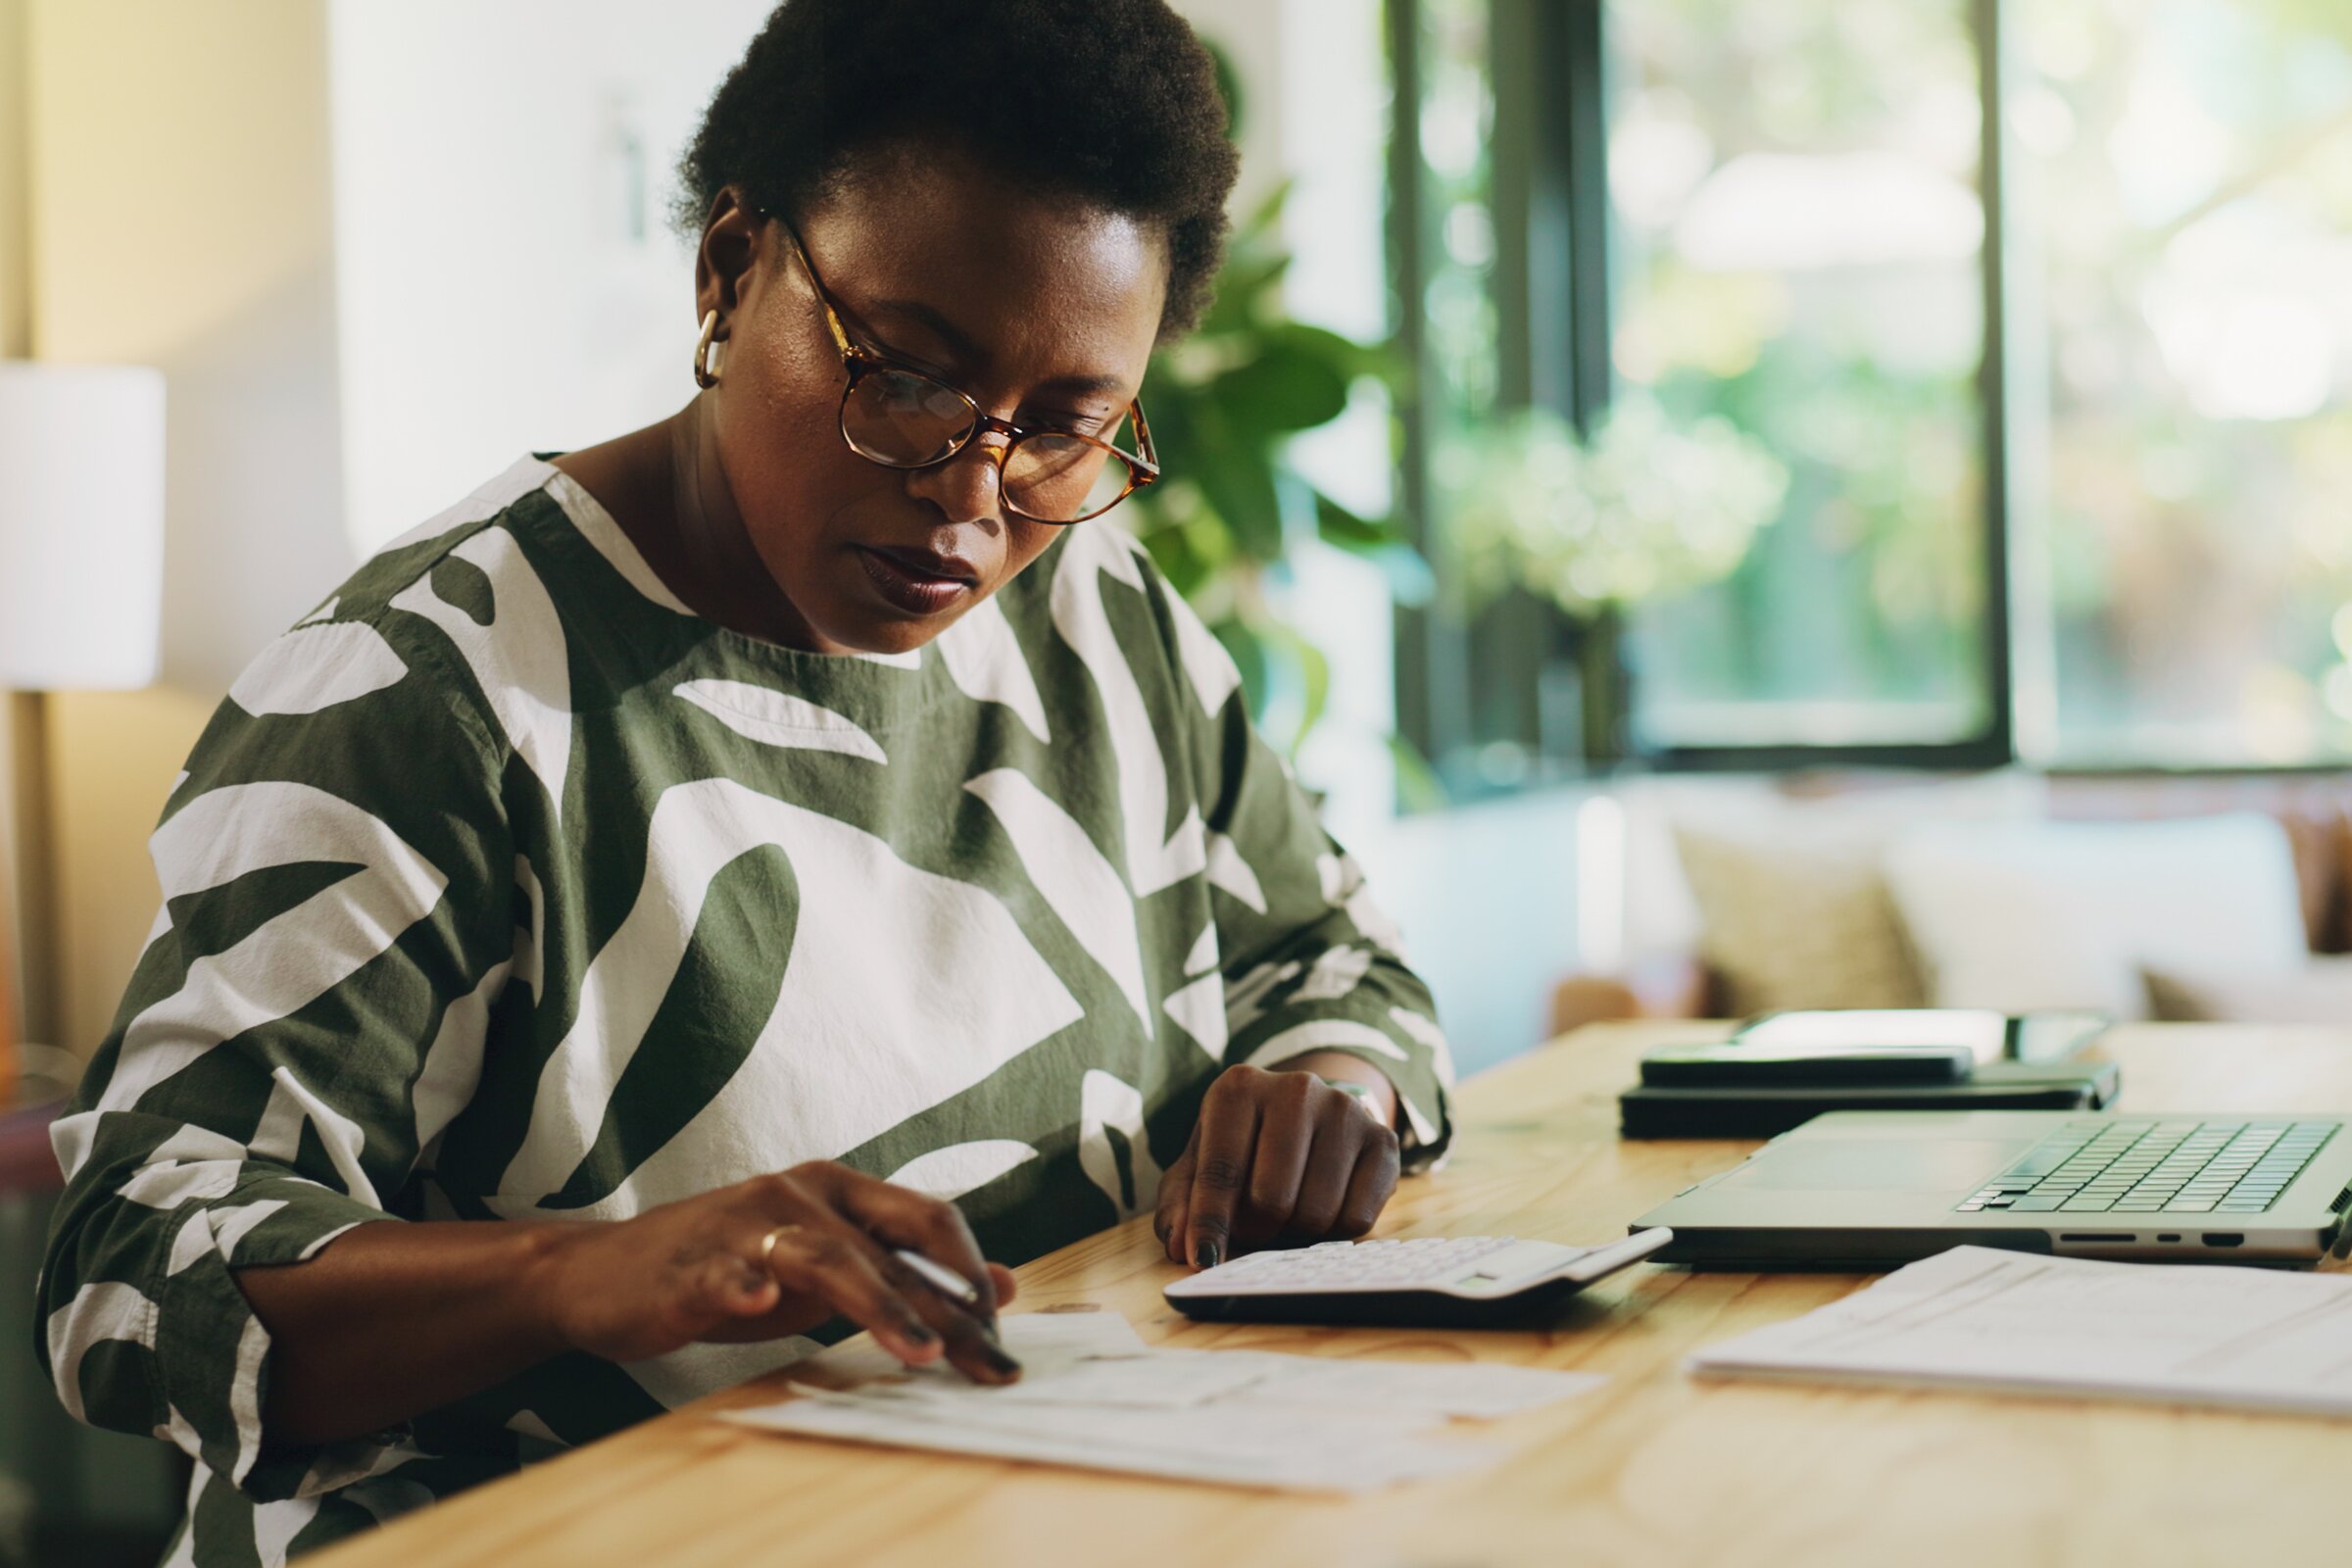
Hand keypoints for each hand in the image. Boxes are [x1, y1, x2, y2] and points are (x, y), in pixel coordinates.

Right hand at [536, 1162, 1020, 1382]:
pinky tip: (757, 1302)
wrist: (606, 1273)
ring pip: (825, 1257)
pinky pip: (723, 1271)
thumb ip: (908, 1271)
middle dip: (945, 1308)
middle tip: (988, 1360)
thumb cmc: (732, 1268)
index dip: (970, 1274)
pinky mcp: (692, 1262)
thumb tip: (1003, 1285)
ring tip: (920, 1349)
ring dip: (879, 1303)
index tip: (1004, 1333)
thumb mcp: (828, 1268)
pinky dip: (741, 1284)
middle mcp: (801, 1194)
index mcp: (840, 1190)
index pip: (926, 1221)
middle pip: (889, 1249)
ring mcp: (746, 1223)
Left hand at [1154, 1063, 1401, 1270]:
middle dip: (1257, 1229)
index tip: (1204, 1258)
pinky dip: (1333, 1233)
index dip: (1210, 1222)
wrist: (1308, 1114)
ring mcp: (1345, 1110)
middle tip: (1254, 1226)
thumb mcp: (1199, 1166)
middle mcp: (1296, 1088)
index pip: (1221, 1170)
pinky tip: (1322, 1207)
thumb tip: (1184, 1246)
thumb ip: (1181, 1206)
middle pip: (1272, 1199)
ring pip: (1317, 1213)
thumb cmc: (1242, 1147)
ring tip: (1287, 1213)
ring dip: (1295, 1233)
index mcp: (1239, 1087)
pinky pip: (1357, 1219)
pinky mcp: (1383, 1139)